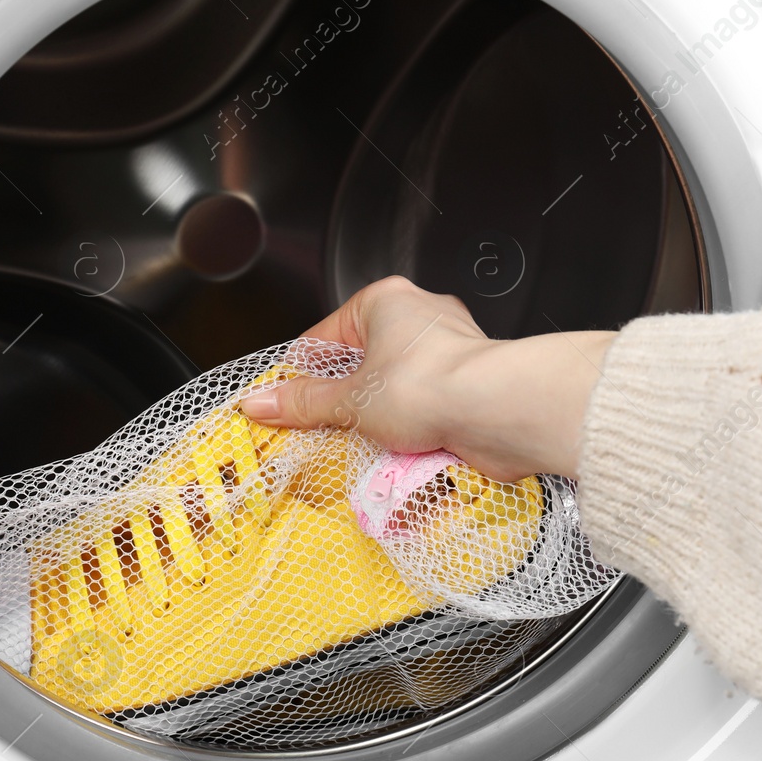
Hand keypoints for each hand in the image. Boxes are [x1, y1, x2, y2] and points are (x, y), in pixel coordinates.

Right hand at [237, 276, 615, 479]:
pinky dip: (411, 438)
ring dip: (379, 426)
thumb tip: (261, 402)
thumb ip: (303, 403)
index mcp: (385, 301)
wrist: (500, 412)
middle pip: (363, 366)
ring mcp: (449, 353)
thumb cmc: (431, 386)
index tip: (284, 404)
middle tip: (322, 432)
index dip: (301, 373)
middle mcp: (421, 319)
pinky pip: (426, 414)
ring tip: (365, 449)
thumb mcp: (349, 400)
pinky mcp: (470, 389)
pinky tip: (399, 459)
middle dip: (345, 405)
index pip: (325, 336)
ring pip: (396, 393)